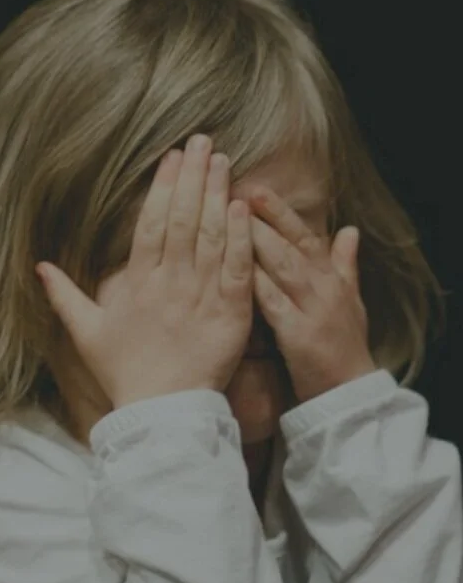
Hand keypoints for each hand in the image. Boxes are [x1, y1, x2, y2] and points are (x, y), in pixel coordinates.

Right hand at [36, 136, 254, 409]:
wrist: (163, 414)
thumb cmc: (125, 373)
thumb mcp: (88, 334)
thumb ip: (65, 297)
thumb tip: (40, 266)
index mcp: (138, 283)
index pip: (152, 223)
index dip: (162, 187)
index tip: (172, 157)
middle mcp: (170, 283)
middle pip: (183, 219)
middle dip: (194, 177)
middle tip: (204, 142)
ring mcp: (201, 296)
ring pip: (210, 236)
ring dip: (218, 195)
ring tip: (224, 162)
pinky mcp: (230, 314)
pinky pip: (236, 269)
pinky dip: (240, 237)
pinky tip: (243, 207)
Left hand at [244, 186, 376, 404]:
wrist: (350, 395)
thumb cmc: (345, 346)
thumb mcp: (350, 301)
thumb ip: (344, 264)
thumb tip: (351, 229)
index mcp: (330, 277)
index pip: (303, 235)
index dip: (279, 211)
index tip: (255, 187)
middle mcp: (323, 287)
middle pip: (290, 244)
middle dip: (263, 217)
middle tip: (235, 190)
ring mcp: (312, 309)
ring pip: (282, 266)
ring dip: (257, 240)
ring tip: (231, 217)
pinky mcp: (299, 335)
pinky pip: (274, 303)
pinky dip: (256, 284)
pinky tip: (234, 269)